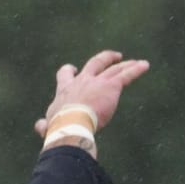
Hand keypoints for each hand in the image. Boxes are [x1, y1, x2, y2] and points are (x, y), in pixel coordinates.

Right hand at [33, 49, 150, 136]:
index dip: (70, 71)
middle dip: (104, 58)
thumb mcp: (49, 125)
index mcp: (66, 89)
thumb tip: (39, 127)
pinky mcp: (112, 86)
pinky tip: (145, 65)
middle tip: (113, 57)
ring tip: (135, 62)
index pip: (66, 75)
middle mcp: (82, 81)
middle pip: (94, 63)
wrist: (71, 123)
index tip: (74, 69)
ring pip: (114, 68)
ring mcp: (98, 81)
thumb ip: (45, 125)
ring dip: (125, 64)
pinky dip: (136, 70)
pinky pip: (126, 75)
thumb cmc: (60, 126)